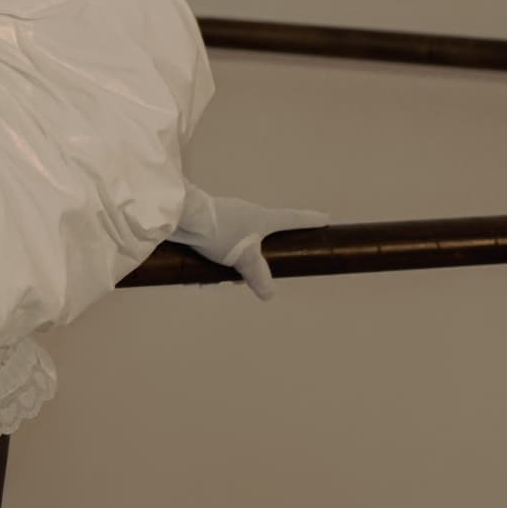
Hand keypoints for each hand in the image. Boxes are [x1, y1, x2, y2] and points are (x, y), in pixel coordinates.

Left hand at [167, 187, 328, 299]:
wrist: (182, 216)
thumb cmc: (219, 232)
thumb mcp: (243, 258)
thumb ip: (258, 276)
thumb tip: (269, 294)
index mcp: (263, 218)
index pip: (293, 219)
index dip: (309, 221)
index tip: (324, 220)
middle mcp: (247, 214)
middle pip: (260, 240)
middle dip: (252, 263)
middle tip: (238, 279)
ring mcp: (227, 216)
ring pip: (234, 246)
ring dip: (225, 267)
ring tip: (210, 281)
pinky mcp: (208, 222)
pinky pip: (215, 246)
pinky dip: (210, 263)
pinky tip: (197, 277)